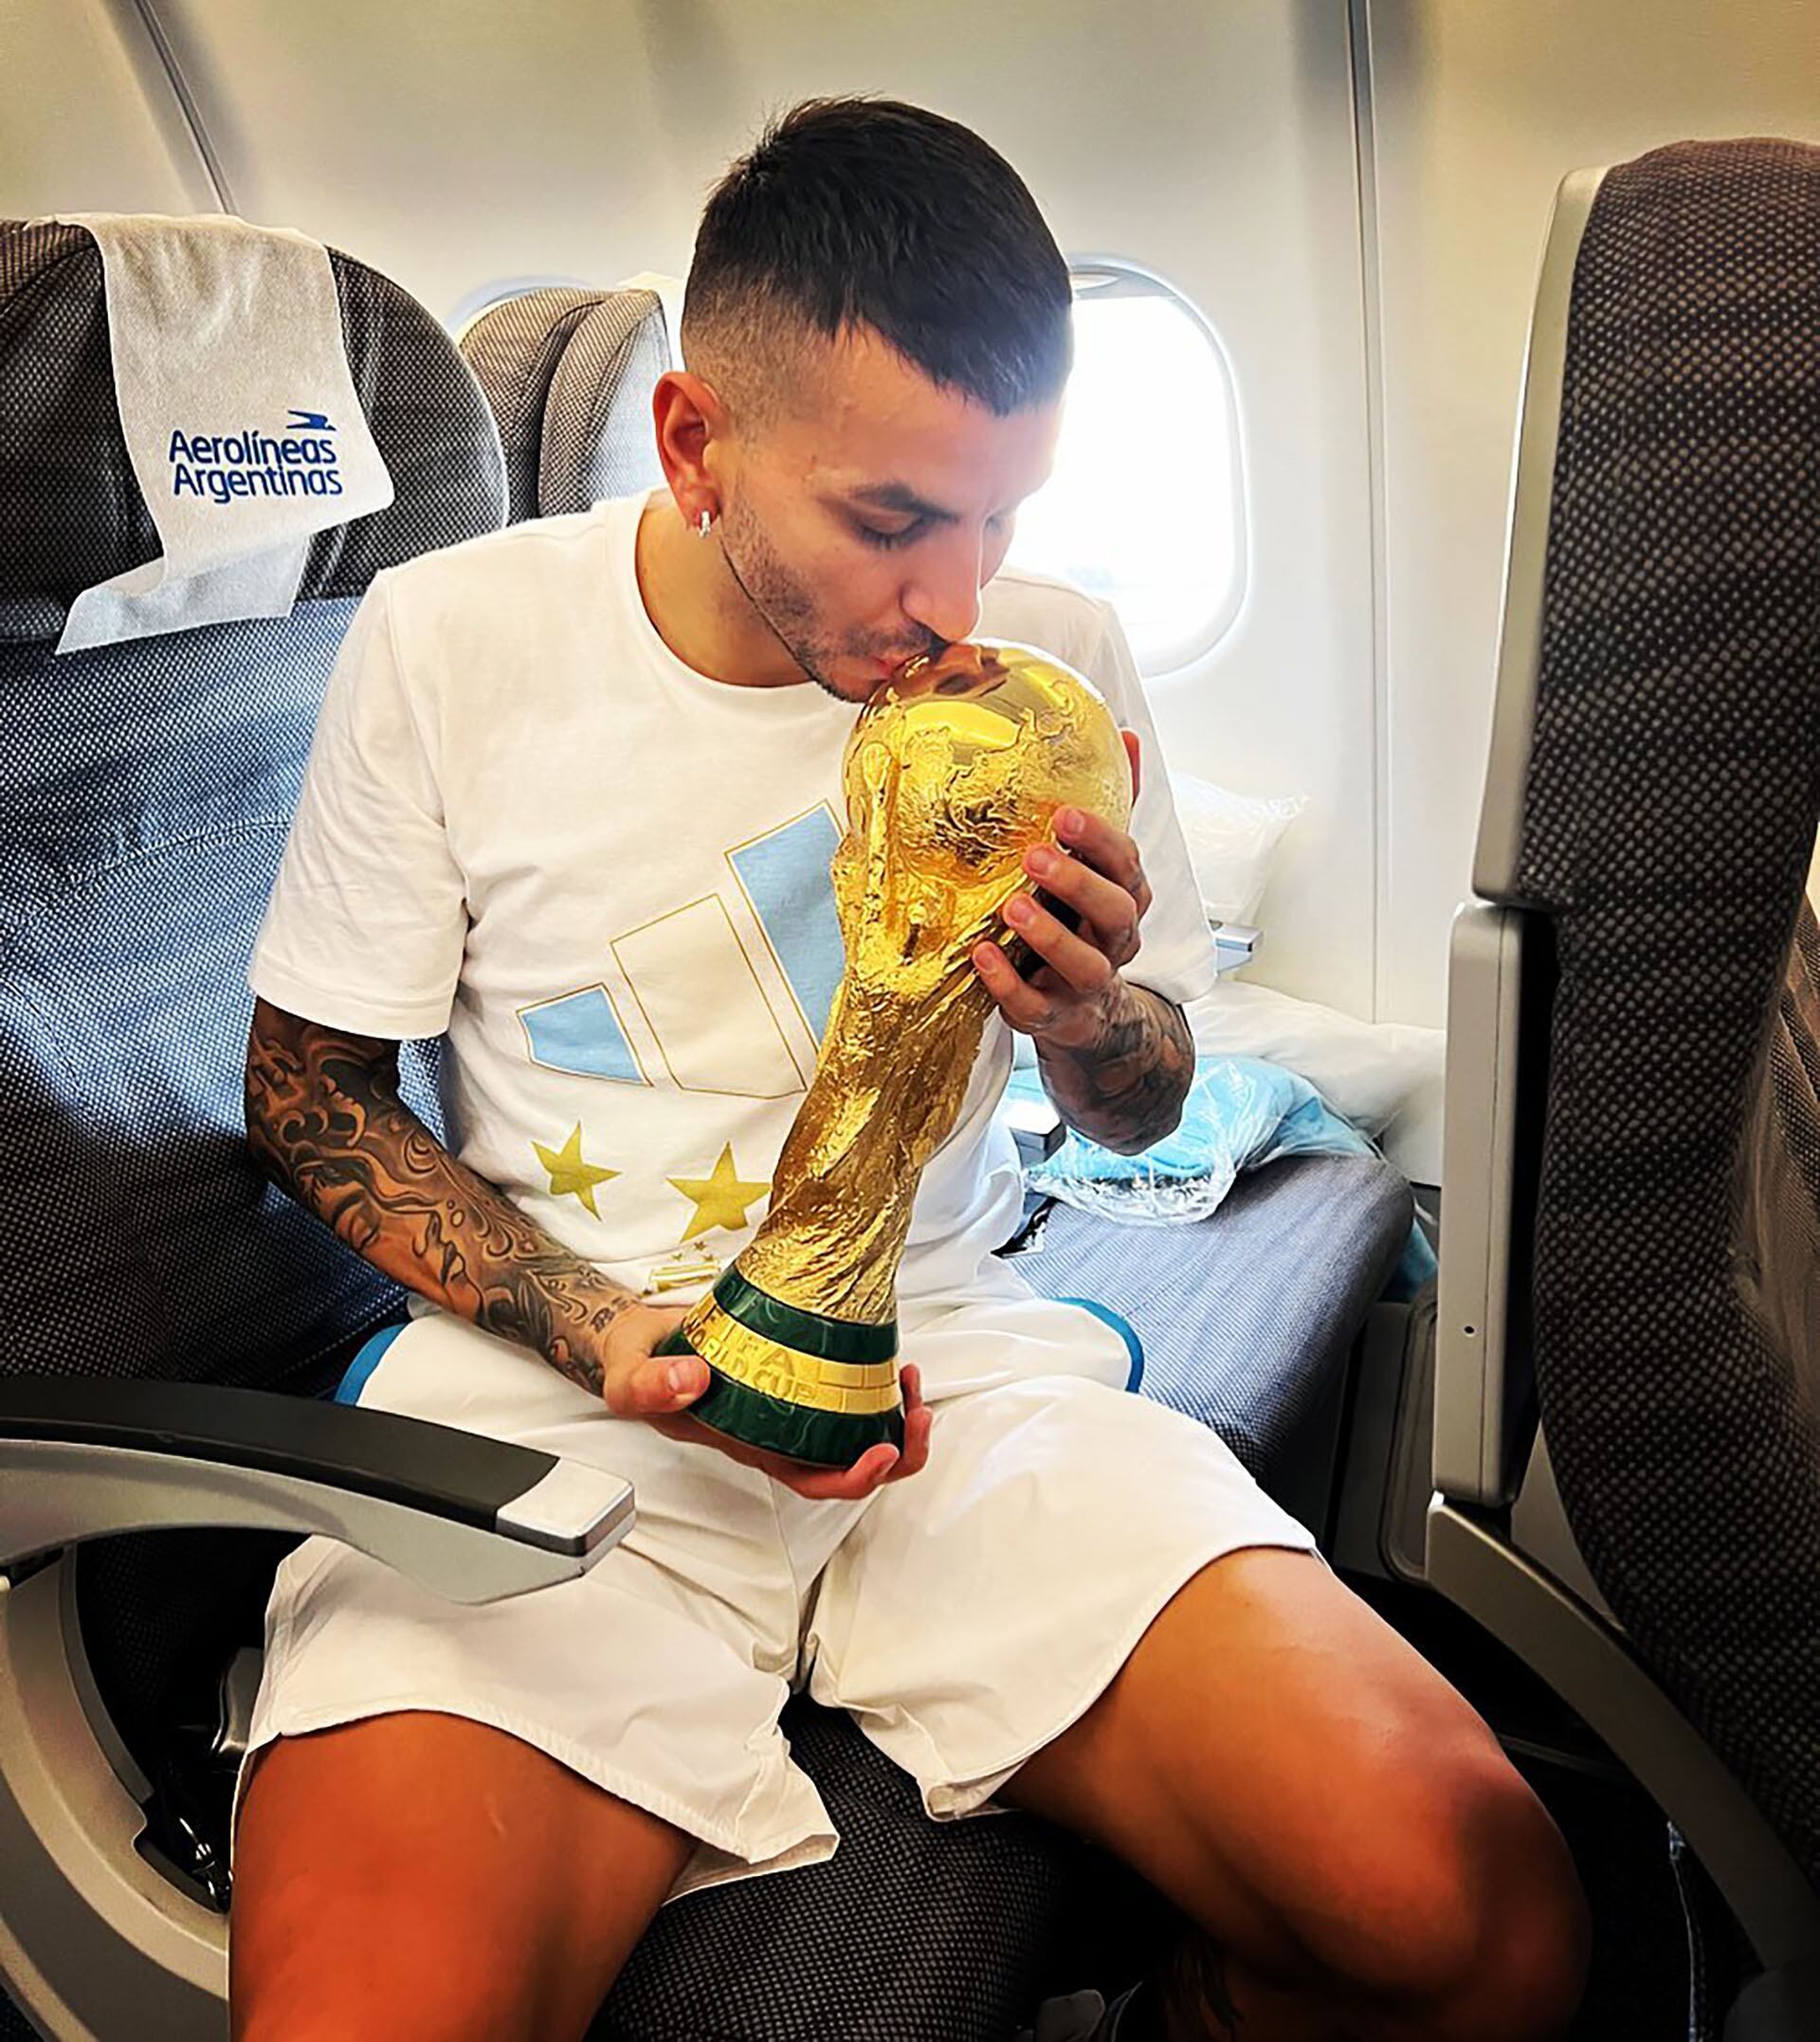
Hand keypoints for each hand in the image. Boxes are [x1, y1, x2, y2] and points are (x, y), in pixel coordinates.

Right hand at [601, 1302, 933, 1500]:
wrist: (640, 1337)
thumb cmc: (640, 1365)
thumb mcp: (630, 1376)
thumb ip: (650, 1385)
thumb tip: (692, 1381)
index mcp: (749, 1444)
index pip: (811, 1480)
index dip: (853, 1478)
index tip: (882, 1451)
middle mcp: (779, 1431)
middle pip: (852, 1463)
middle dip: (899, 1449)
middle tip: (918, 1412)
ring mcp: (794, 1404)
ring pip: (860, 1428)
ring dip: (898, 1415)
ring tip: (911, 1381)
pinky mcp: (802, 1371)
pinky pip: (851, 1388)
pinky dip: (879, 1381)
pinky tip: (888, 1357)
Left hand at [972, 729, 1153, 1050]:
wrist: (1085, 1010)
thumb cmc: (1083, 919)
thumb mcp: (1099, 863)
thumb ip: (1112, 804)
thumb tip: (1124, 734)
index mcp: (1125, 895)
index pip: (1126, 862)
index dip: (1098, 839)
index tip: (1063, 814)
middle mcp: (1114, 939)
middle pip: (1115, 912)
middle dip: (1077, 883)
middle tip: (1033, 857)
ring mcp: (1085, 982)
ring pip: (1084, 965)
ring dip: (1049, 935)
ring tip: (1010, 907)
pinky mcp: (1053, 1016)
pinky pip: (1035, 1005)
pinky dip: (1007, 984)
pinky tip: (981, 955)